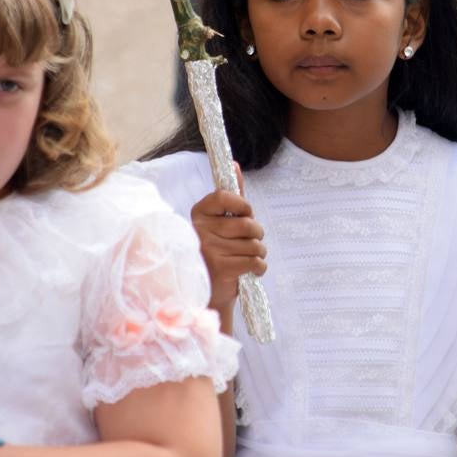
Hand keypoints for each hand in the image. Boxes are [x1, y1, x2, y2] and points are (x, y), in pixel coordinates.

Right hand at [190, 167, 265, 311]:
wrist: (209, 292)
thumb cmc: (219, 251)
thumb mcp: (222, 222)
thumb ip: (231, 196)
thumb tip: (235, 165)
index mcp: (198, 214)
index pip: (224, 195)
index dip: (243, 205)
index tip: (246, 214)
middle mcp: (200, 230)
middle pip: (247, 224)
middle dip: (257, 235)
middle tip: (250, 243)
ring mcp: (210, 249)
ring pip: (254, 244)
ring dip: (258, 253)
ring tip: (247, 258)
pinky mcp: (221, 268)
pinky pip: (255, 261)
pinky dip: (259, 267)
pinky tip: (249, 271)